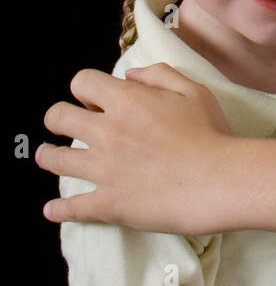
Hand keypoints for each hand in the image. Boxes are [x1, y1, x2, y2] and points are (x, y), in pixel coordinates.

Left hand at [36, 63, 234, 234]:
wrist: (218, 180)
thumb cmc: (211, 134)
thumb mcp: (193, 90)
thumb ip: (159, 75)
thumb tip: (130, 76)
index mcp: (126, 101)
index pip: (82, 82)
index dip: (85, 88)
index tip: (90, 97)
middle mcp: (107, 132)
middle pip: (58, 118)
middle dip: (57, 118)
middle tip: (61, 123)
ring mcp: (104, 170)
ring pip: (56, 160)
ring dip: (49, 156)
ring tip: (47, 156)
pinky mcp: (108, 203)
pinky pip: (71, 207)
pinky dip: (59, 209)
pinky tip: (52, 210)